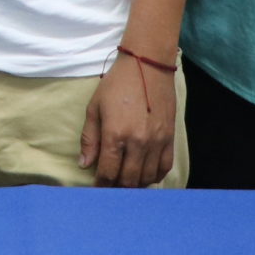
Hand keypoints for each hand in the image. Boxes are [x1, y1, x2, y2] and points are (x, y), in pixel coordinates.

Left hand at [79, 54, 175, 186]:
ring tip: (126, 182)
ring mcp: (157, 141)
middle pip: (128, 179)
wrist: (148, 65)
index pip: (108, 171)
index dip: (101, 184)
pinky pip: (164, 167)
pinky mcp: (170, 138)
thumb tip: (85, 164)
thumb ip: (89, 138)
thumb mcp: (95, 108)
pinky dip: (154, 176)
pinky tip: (145, 175)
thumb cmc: (117, 84)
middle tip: (110, 187)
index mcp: (115, 134)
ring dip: (135, 185)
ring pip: (147, 177)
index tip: (97, 188)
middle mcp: (138, 142)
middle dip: (117, 188)